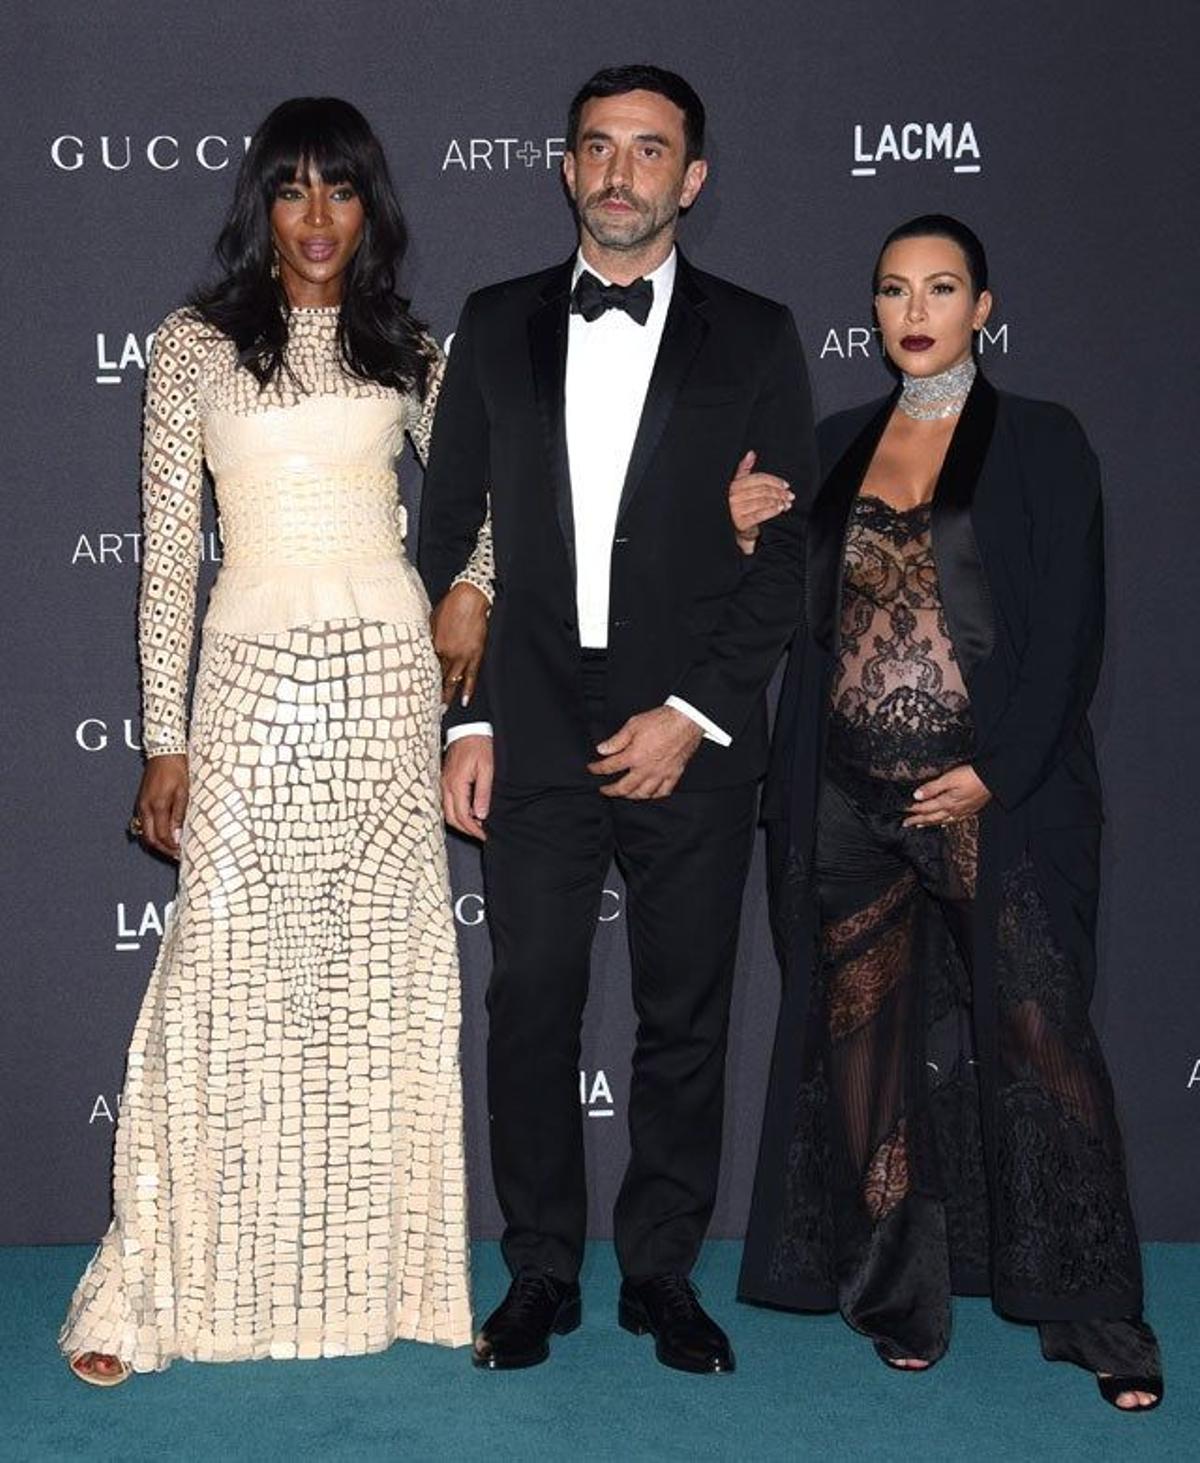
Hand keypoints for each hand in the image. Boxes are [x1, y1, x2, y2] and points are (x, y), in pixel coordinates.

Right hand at [135, 754, 187, 858]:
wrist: (164, 752)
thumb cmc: (176, 769)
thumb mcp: (183, 792)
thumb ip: (179, 815)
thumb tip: (177, 837)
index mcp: (157, 806)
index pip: (161, 836)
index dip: (171, 847)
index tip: (182, 852)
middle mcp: (145, 808)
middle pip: (149, 838)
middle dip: (163, 849)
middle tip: (176, 854)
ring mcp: (141, 805)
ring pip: (145, 832)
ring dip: (157, 842)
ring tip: (172, 846)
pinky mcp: (142, 801)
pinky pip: (144, 823)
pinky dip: (153, 832)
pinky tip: (165, 833)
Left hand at [431, 581, 489, 705]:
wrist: (470, 598)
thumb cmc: (450, 606)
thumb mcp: (431, 620)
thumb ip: (427, 637)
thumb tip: (423, 649)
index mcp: (434, 644)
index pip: (425, 667)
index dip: (421, 679)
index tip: (416, 691)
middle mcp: (447, 653)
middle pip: (438, 677)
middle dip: (433, 693)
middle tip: (427, 708)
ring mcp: (462, 655)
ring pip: (453, 680)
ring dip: (447, 696)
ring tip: (442, 709)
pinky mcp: (475, 654)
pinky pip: (471, 675)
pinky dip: (468, 689)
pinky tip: (464, 700)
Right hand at [442, 734, 492, 839]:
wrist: (468, 729)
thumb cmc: (479, 746)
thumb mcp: (487, 769)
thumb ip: (483, 793)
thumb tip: (480, 815)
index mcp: (456, 784)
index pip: (462, 815)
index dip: (474, 829)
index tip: (485, 835)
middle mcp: (446, 786)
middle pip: (451, 817)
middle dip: (466, 829)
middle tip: (481, 834)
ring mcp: (443, 783)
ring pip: (447, 811)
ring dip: (461, 821)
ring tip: (477, 825)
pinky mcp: (445, 780)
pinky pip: (448, 802)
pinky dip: (458, 811)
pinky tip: (470, 812)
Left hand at [587, 707, 703, 799]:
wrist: (686, 721)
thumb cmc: (661, 720)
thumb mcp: (633, 724)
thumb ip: (617, 740)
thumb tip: (602, 749)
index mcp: (634, 756)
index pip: (610, 767)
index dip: (597, 769)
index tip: (592, 768)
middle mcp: (646, 769)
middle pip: (624, 787)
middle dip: (611, 791)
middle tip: (603, 790)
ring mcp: (661, 774)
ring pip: (643, 794)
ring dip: (631, 796)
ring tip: (624, 793)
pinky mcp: (674, 774)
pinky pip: (663, 792)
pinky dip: (654, 795)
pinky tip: (649, 793)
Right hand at [728, 450, 792, 554]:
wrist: (739, 530)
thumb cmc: (743, 506)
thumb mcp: (742, 487)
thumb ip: (745, 470)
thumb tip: (751, 453)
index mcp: (735, 485)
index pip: (758, 479)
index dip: (774, 481)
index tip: (785, 485)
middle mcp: (734, 497)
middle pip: (763, 490)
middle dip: (779, 493)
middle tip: (790, 496)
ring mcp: (736, 510)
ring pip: (763, 501)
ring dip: (779, 502)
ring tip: (787, 503)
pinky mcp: (741, 522)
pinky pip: (760, 513)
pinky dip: (773, 511)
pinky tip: (780, 509)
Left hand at [903, 764, 991, 827]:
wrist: (994, 779)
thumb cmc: (971, 776)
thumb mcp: (949, 779)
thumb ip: (932, 788)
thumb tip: (916, 796)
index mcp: (946, 802)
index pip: (925, 807)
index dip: (913, 809)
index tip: (903, 811)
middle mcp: (953, 809)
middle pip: (932, 817)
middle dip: (918, 820)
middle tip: (906, 823)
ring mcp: (962, 811)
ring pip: (942, 819)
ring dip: (930, 822)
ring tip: (921, 825)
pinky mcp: (971, 809)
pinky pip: (955, 819)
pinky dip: (947, 822)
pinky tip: (945, 823)